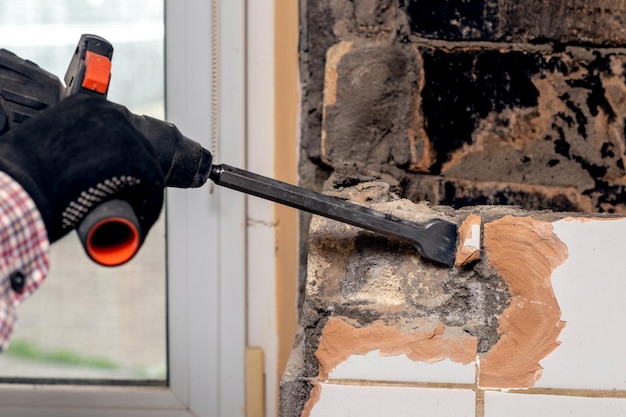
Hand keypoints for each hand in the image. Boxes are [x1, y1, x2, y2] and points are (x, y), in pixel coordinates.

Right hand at [0, 94, 164, 243]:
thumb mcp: (47, 141)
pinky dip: (150, 207)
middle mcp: (110, 113)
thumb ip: (65, 142)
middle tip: (124, 200)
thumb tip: (72, 161)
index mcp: (87, 105)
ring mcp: (127, 136)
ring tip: (129, 214)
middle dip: (134, 175)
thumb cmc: (23, 170)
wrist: (20, 187)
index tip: (118, 178)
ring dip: (143, 192)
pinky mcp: (138, 161)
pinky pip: (154, 186)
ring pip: (148, 167)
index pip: (119, 132)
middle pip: (138, 147)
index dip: (121, 159)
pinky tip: (141, 220)